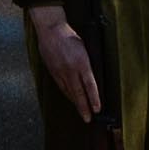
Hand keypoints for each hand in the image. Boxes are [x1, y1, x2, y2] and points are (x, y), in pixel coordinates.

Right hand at [27, 5, 98, 123]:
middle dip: (84, 107)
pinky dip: (67, 94)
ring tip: (81, 112)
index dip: (94, 99)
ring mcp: (60, 71)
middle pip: (78, 93)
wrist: (51, 30)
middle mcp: (70, 70)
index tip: (97, 109)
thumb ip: (87, 64)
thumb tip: (91, 78)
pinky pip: (61, 86)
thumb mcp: (84, 48)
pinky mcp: (53, 71)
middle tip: (88, 119)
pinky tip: (71, 98)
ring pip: (69, 91)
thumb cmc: (69, 36)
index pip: (90, 86)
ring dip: (75, 103)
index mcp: (81, 62)